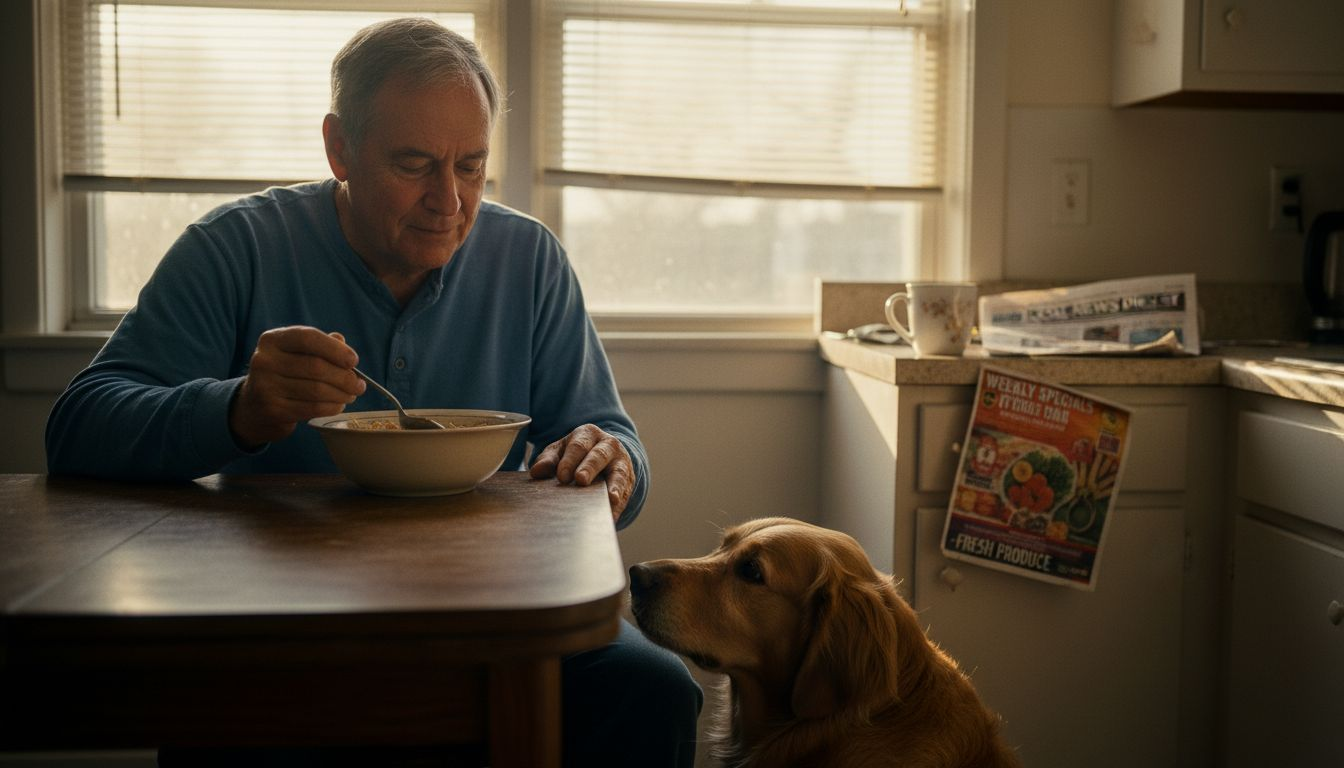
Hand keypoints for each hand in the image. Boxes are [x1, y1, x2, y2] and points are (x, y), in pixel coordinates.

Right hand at [229, 327, 364, 448]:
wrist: (254, 406)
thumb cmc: (285, 374)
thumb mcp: (297, 353)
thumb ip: (320, 345)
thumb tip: (341, 342)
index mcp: (272, 340)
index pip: (307, 338)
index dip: (335, 349)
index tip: (354, 361)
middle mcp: (264, 360)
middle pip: (316, 367)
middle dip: (345, 377)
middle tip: (359, 385)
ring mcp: (266, 386)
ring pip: (317, 390)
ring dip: (341, 394)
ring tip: (351, 394)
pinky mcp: (272, 410)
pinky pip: (312, 408)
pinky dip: (331, 407)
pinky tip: (338, 404)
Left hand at [529, 424, 634, 520]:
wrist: (606, 454)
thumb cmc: (577, 454)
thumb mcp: (561, 451)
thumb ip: (549, 460)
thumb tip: (536, 472)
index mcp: (588, 434)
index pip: (578, 446)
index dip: (569, 461)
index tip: (561, 477)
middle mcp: (608, 445)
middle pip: (599, 455)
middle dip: (590, 467)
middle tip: (581, 480)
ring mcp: (621, 462)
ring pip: (618, 472)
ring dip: (614, 486)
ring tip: (611, 498)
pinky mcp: (628, 480)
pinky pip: (625, 492)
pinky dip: (619, 505)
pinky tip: (612, 516)